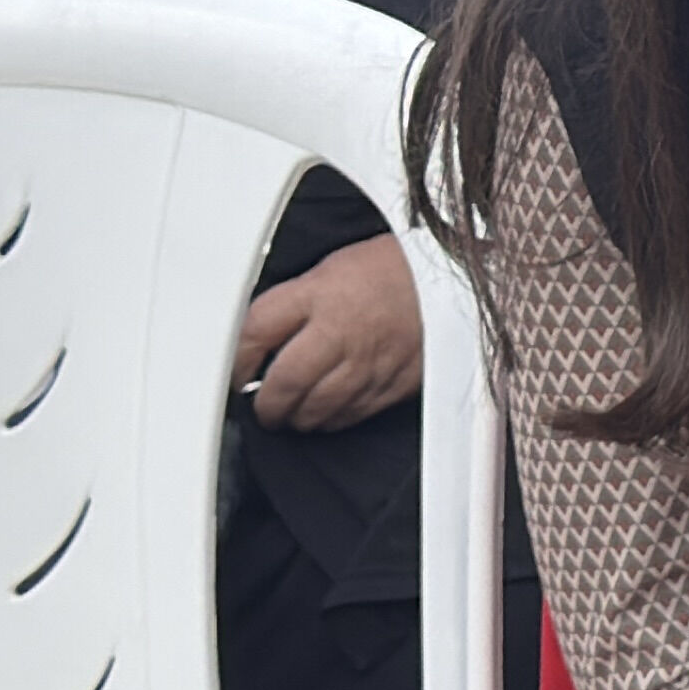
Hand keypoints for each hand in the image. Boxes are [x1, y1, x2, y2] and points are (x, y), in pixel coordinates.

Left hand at [236, 234, 425, 431]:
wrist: (452, 275)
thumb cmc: (390, 270)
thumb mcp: (329, 270)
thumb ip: (292, 304)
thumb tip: (256, 342)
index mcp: (320, 294)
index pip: (255, 333)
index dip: (237, 361)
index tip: (237, 372)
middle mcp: (342, 330)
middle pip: (284, 384)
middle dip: (266, 404)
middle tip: (262, 406)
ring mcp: (370, 361)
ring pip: (316, 409)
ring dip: (297, 417)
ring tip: (291, 413)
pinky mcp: (395, 382)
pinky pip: (352, 414)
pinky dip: (332, 419)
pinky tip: (327, 411)